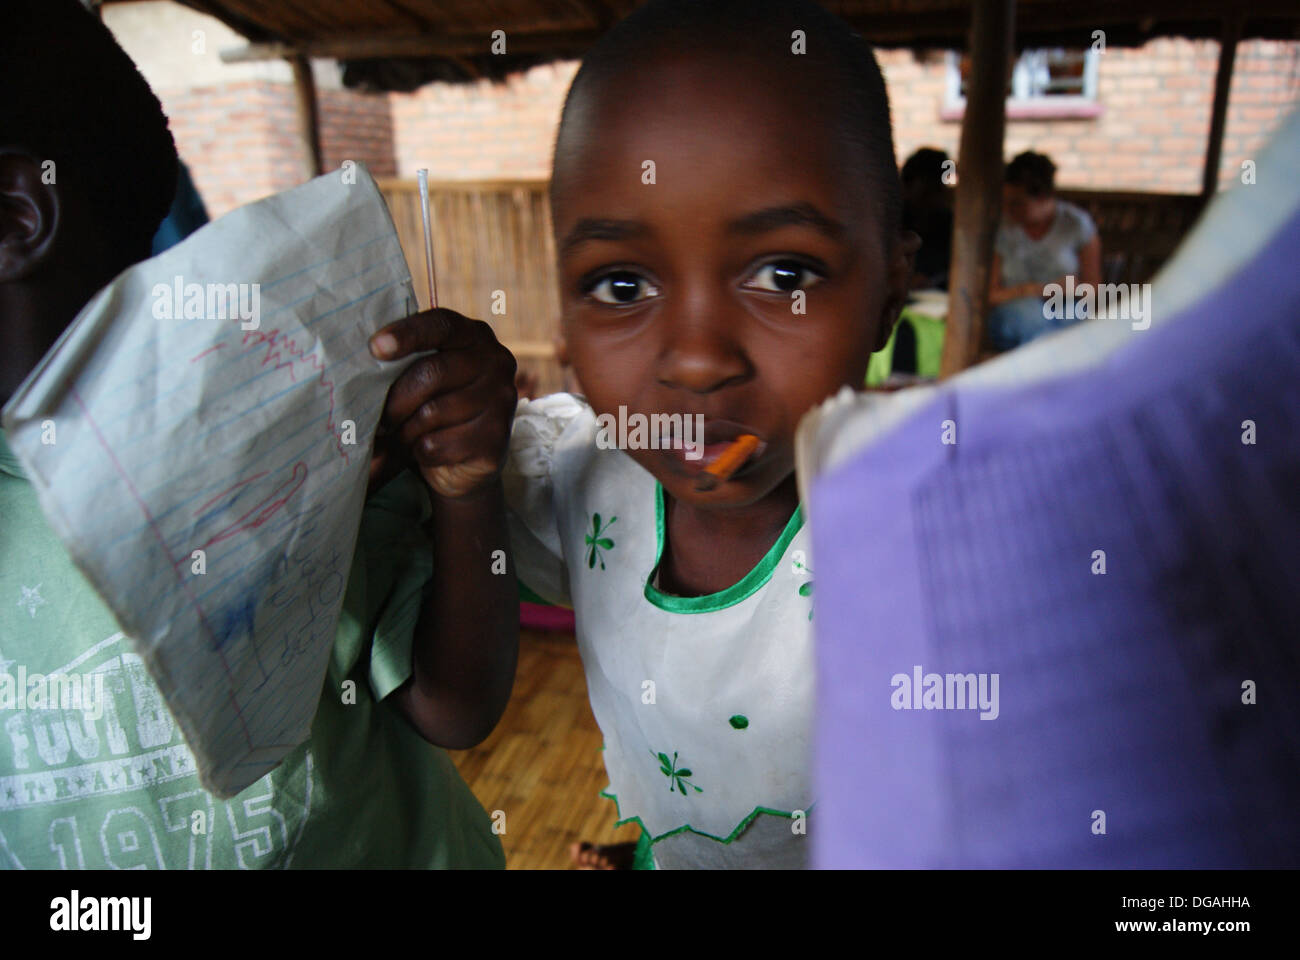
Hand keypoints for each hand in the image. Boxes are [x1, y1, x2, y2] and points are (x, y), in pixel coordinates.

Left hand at [368, 309, 517, 499]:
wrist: (462, 463)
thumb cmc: (432, 408)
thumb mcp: (420, 376)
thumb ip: (402, 360)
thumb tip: (366, 353)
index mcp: (475, 336)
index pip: (442, 325)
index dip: (408, 334)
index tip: (375, 347)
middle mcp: (496, 361)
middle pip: (432, 372)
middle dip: (397, 400)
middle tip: (381, 418)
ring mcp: (502, 400)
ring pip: (432, 412)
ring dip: (406, 430)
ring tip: (403, 436)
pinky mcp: (497, 438)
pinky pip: (438, 444)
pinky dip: (421, 452)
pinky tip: (426, 452)